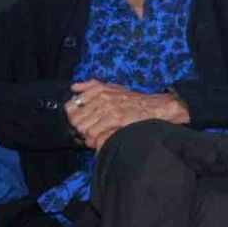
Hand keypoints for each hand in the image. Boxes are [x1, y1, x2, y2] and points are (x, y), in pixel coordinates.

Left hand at [66, 81, 187, 150]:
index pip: (71, 105)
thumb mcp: (113, 87)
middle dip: (80, 128)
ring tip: (95, 137)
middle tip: (89, 132)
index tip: (82, 121)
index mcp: (99, 89)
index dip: (74, 116)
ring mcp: (109, 107)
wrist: (156, 107)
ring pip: (83, 127)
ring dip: (87, 136)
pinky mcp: (116, 118)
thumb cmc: (134, 100)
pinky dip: (95, 140)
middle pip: (75, 119)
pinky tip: (100, 140)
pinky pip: (94, 133)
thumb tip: (74, 87)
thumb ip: (92, 86)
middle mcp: (102, 97)